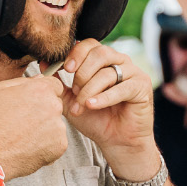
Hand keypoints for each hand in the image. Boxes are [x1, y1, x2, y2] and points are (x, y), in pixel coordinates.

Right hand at [0, 75, 68, 180]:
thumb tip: (38, 79)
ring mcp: (58, 127)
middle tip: (23, 121)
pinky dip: (46, 145)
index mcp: (40, 90)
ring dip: (45, 129)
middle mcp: (53, 106)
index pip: (54, 85)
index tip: (34, 102)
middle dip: (43, 111)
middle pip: (55, 105)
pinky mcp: (60, 145)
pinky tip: (29, 146)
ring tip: (23, 136)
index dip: (43, 93)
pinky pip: (56, 142)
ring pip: (56, 124)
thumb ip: (21, 82)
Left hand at [57, 39, 157, 177]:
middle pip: (100, 53)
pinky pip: (122, 87)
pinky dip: (104, 98)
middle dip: (82, 73)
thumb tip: (44, 63)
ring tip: (82, 105)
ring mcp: (133, 72)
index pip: (89, 44)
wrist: (115, 142)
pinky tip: (92, 106)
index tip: (64, 69)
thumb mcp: (71, 99)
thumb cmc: (95, 119)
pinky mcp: (142, 87)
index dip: (75, 54)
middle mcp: (120, 61)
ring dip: (90, 89)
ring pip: (108, 72)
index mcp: (104, 59)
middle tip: (75, 91)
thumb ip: (59, 81)